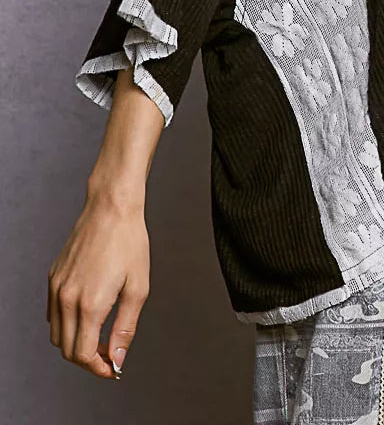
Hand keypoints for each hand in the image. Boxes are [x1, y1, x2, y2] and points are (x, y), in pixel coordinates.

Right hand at [47, 188, 149, 377]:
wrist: (111, 208)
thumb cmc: (129, 243)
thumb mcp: (138, 288)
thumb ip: (126, 328)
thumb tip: (117, 359)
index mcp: (89, 304)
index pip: (83, 355)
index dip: (98, 368)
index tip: (113, 368)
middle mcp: (66, 298)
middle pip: (67, 349)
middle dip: (88, 359)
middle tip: (111, 353)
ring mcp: (56, 287)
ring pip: (56, 334)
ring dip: (75, 343)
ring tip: (101, 335)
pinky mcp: (53, 277)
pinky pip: (53, 313)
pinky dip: (67, 324)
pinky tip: (89, 315)